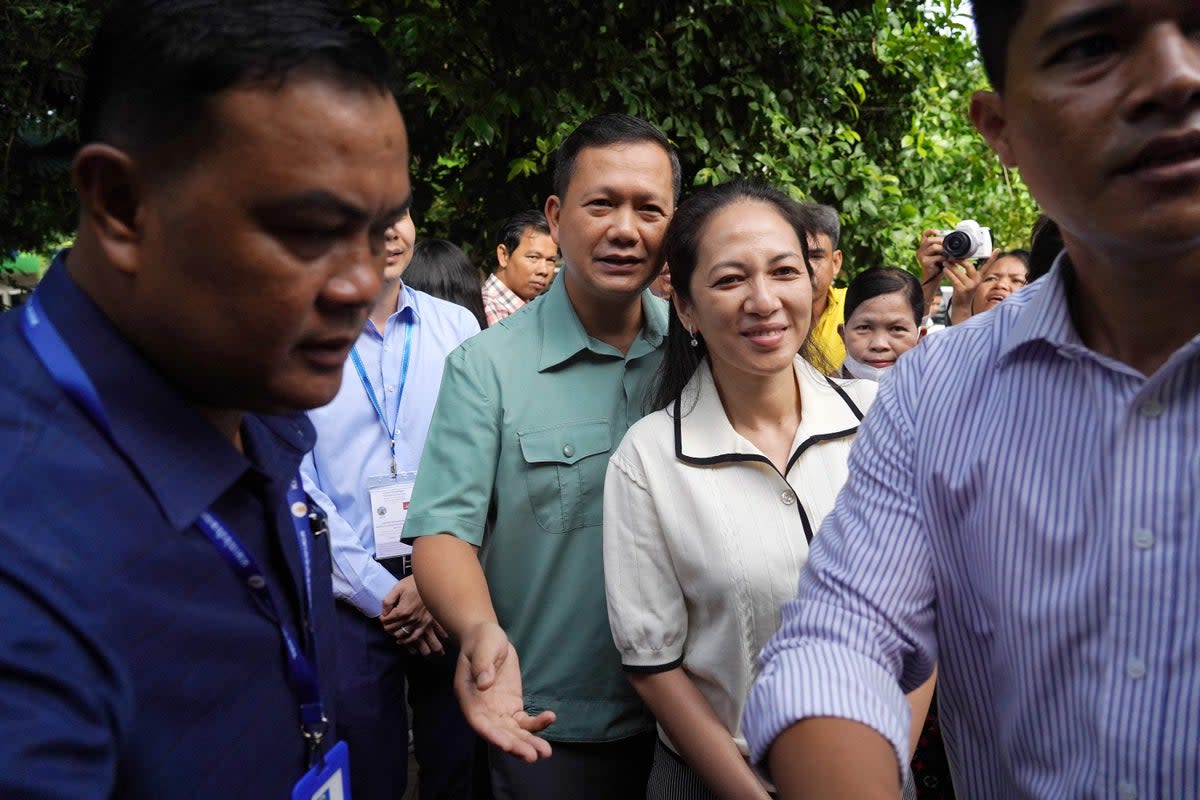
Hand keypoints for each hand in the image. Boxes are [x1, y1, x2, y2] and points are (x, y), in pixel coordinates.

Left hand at [380, 576, 442, 655]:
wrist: (431, 583)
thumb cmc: (413, 584)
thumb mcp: (397, 588)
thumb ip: (388, 601)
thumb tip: (384, 612)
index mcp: (402, 610)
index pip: (386, 620)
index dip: (382, 618)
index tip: (382, 615)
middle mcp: (410, 619)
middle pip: (392, 628)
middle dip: (386, 625)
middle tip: (386, 621)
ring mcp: (418, 622)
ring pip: (401, 634)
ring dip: (393, 632)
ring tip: (392, 627)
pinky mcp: (425, 624)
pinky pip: (414, 637)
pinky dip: (406, 641)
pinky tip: (400, 640)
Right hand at [456, 622, 555, 762]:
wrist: (488, 637)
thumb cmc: (482, 640)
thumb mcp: (483, 647)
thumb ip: (483, 664)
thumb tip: (484, 683)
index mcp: (469, 697)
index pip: (479, 722)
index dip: (492, 735)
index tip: (507, 745)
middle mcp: (482, 709)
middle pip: (499, 733)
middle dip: (516, 746)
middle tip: (534, 756)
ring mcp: (498, 710)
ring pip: (512, 732)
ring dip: (528, 742)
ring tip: (546, 752)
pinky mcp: (512, 706)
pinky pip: (524, 721)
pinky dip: (536, 723)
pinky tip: (550, 718)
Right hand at [916, 229, 945, 283]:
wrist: (933, 279)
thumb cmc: (938, 265)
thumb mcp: (940, 253)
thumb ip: (942, 247)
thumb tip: (952, 240)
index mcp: (923, 246)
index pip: (924, 234)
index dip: (931, 231)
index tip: (939, 232)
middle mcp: (920, 250)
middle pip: (929, 240)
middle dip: (940, 241)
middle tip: (948, 245)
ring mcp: (921, 256)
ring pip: (933, 247)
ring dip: (943, 250)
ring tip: (947, 254)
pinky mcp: (924, 262)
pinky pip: (936, 256)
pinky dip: (943, 258)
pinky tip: (946, 261)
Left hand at [943, 249, 996, 323]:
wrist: (961, 307)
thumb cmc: (962, 293)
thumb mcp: (966, 281)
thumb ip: (964, 272)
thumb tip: (955, 259)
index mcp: (980, 278)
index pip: (987, 266)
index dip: (992, 257)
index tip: (997, 249)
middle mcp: (977, 281)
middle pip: (969, 265)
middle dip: (959, 260)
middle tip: (951, 257)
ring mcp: (970, 286)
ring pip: (959, 271)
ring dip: (950, 266)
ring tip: (945, 263)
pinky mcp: (963, 290)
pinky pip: (954, 279)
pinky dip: (948, 273)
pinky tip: (945, 270)